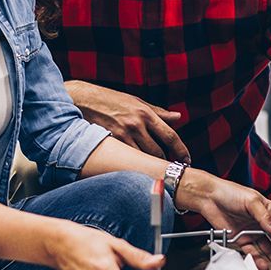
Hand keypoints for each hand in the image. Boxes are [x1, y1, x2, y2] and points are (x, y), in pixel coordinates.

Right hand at [66, 81, 189, 161]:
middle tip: (169, 168)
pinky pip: (127, 158)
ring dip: (148, 165)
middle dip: (165, 162)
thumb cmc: (111, 99)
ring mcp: (122, 134)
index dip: (181, 150)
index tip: (187, 160)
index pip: (170, 135)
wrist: (83, 99)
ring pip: (142, 158)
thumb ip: (158, 112)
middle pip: (157, 151)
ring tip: (153, 170)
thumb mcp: (136, 101)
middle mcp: (136, 124)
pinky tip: (135, 167)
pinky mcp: (110, 141)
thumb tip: (178, 117)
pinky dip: (133, 164)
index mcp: (145, 113)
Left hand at [177, 169, 270, 269]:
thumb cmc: (230, 192)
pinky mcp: (241, 240)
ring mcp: (253, 233)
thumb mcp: (251, 201)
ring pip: (268, 249)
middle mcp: (263, 223)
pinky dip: (259, 260)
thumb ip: (265, 217)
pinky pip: (253, 253)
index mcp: (269, 210)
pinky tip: (266, 266)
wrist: (209, 198)